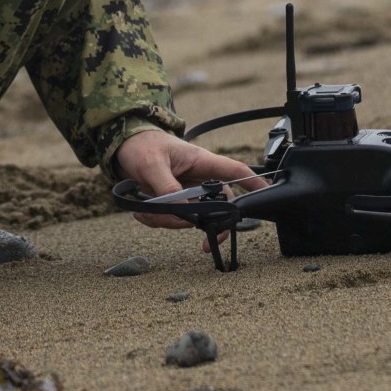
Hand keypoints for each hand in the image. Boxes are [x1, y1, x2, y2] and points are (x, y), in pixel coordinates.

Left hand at [115, 128, 258, 248]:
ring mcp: (187, 191)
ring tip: (145, 210)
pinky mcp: (174, 200)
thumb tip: (182, 210)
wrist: (124, 146)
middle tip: (204, 245)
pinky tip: (142, 211)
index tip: (266, 198)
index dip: (254, 184)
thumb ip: (167, 188)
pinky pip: (173, 219)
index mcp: (201, 161)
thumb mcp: (152, 165)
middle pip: (219, 206)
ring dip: (170, 221)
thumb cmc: (142, 145)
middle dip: (210, 226)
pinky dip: (157, 220)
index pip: (235, 172)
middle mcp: (199, 178)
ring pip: (192, 217)